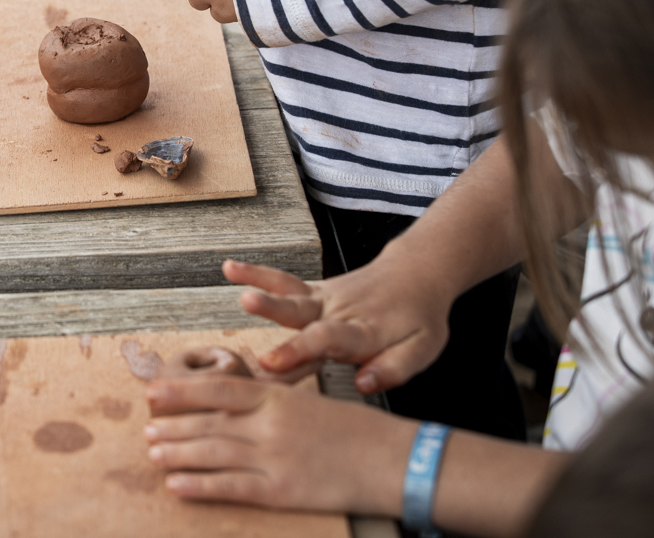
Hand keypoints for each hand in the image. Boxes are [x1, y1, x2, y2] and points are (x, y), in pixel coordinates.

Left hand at [143, 375, 412, 514]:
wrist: (392, 459)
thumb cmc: (354, 430)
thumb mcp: (308, 402)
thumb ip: (271, 401)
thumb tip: (236, 398)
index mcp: (276, 397)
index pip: (217, 389)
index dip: (181, 392)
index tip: (153, 393)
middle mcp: (269, 424)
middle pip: (208, 423)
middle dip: (173, 426)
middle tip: (147, 431)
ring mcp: (273, 458)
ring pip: (212, 453)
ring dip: (178, 454)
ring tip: (154, 454)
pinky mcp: (281, 490)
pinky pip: (231, 487)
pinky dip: (200, 486)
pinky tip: (177, 486)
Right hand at [222, 258, 454, 394]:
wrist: (417, 274)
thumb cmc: (419, 318)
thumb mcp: (423, 349)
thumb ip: (393, 368)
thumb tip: (363, 385)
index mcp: (363, 330)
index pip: (328, 340)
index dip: (299, 351)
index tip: (270, 364)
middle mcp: (338, 311)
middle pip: (303, 311)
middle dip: (273, 309)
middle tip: (248, 304)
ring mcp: (324, 298)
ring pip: (290, 292)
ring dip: (260, 283)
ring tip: (233, 274)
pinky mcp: (314, 291)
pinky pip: (285, 281)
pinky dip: (257, 273)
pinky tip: (230, 268)